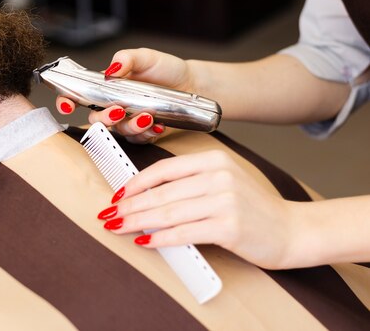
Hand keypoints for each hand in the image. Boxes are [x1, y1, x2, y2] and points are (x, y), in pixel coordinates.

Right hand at [56, 48, 193, 142]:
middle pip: (96, 119)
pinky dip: (148, 134)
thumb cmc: (165, 69)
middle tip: (119, 110)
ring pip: (118, 131)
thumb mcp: (145, 56)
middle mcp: (113, 106)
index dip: (66, 101)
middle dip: (104, 118)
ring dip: (131, 125)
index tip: (67, 105)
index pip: (78, 96)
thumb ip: (126, 58)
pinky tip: (159, 125)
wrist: (191, 83)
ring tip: (148, 115)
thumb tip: (110, 70)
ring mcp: (128, 121)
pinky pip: (139, 140)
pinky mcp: (144, 133)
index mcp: (106, 88)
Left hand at [96, 150, 300, 268]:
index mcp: (214, 159)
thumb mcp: (223, 181)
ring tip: (119, 227)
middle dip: (130, 205)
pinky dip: (160, 239)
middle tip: (110, 214)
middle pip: (162, 192)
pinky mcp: (229, 227)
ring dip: (138, 222)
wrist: (291, 230)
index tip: (118, 194)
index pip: (164, 169)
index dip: (137, 183)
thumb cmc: (252, 207)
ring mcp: (225, 201)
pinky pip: (184, 232)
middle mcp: (219, 176)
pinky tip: (144, 242)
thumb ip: (190, 183)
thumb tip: (146, 194)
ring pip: (168, 212)